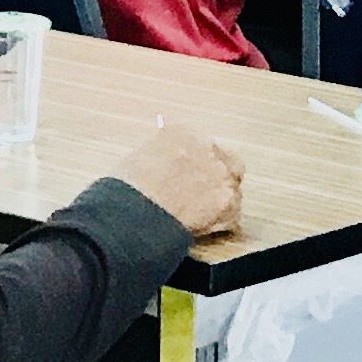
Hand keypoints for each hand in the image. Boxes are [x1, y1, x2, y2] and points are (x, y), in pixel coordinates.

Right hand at [125, 116, 244, 240]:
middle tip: (202, 195)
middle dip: (218, 179)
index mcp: (185, 134)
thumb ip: (164, 157)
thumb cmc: (129, 187)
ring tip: (199, 215)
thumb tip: (169, 169)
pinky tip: (205, 228)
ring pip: (232, 190)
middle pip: (228, 163)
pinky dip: (221, 223)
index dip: (199, 164)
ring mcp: (222, 176)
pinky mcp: (228, 203)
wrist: (135, 211)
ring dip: (220, 201)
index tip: (194, 175)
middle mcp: (209, 149)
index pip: (204, 146)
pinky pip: (233, 216)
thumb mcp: (140, 159)